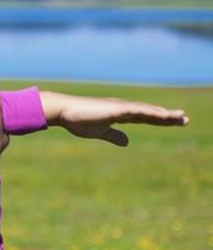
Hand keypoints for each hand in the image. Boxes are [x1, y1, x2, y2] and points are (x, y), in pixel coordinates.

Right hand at [40, 91, 189, 145]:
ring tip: (181, 117)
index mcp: (119, 114)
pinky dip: (152, 112)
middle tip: (185, 120)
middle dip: (167, 117)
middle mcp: (123, 108)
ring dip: (165, 114)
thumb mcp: (99, 132)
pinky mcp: (117, 108)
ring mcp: (121, 107)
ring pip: (148, 111)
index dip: (159, 120)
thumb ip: (114, 136)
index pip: (144, 118)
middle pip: (150, 113)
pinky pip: (139, 111)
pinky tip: (164, 115)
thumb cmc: (77, 120)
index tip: (174, 123)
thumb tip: (127, 142)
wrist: (64, 111)